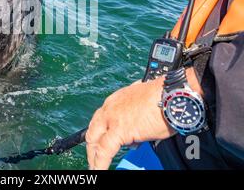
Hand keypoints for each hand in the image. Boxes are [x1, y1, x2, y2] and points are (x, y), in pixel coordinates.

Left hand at [85, 67, 200, 169]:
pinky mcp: (119, 130)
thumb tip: (136, 132)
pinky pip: (104, 151)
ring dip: (94, 156)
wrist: (171, 94)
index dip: (99, 133)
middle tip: (94, 158)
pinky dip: (100, 163)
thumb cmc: (165, 97)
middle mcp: (110, 108)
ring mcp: (113, 118)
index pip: (101, 119)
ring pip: (95, 140)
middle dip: (92, 146)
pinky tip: (99, 170)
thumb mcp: (144, 105)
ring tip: (95, 167)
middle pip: (93, 130)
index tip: (100, 142)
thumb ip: (135, 117)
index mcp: (116, 100)